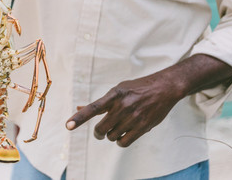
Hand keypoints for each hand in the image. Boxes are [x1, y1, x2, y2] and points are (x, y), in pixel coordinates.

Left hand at [65, 71, 184, 146]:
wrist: (164, 88)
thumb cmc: (137, 89)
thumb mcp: (118, 90)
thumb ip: (100, 102)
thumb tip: (78, 108)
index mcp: (114, 95)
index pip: (93, 108)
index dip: (79, 118)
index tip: (68, 126)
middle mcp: (123, 106)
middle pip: (101, 129)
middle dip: (98, 132)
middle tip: (101, 131)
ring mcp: (133, 117)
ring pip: (111, 137)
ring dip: (111, 136)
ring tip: (117, 128)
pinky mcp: (143, 127)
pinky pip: (123, 142)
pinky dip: (120, 142)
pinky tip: (123, 135)